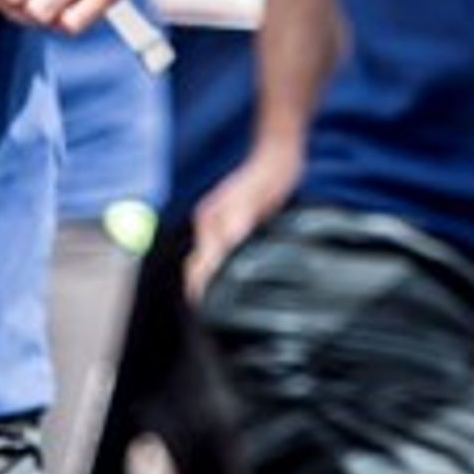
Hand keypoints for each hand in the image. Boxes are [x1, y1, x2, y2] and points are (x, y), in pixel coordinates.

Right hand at [186, 141, 302, 298]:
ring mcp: (215, 223)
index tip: (207, 312)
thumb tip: (227, 242)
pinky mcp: (227, 224)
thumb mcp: (258, 196)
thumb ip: (239, 218)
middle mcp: (207, 223)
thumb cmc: (270, 175)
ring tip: (220, 309)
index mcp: (211, 219)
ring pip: (205, 261)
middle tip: (214, 319)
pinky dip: (220, 270)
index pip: (200, 264)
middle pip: (196, 266)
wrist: (277, 153)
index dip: (202, 288)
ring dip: (210, 282)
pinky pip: (217, 253)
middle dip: (201, 291)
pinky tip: (232, 283)